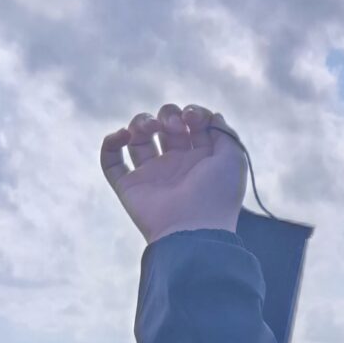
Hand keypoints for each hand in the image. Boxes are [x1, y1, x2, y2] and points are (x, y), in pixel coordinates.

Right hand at [100, 103, 246, 244]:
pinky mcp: (129, 186)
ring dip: (140, 122)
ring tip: (150, 128)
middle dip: (167, 115)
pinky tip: (122, 136)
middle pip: (164, 125)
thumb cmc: (216, 195)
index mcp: (200, 158)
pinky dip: (110, 143)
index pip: (191, 123)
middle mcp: (175, 164)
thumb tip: (211, 116)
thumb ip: (225, 134)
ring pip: (137, 138)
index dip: (191, 112)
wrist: (193, 229)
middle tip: (174, 127)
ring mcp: (151, 175)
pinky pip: (111, 161)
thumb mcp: (233, 159)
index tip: (192, 118)